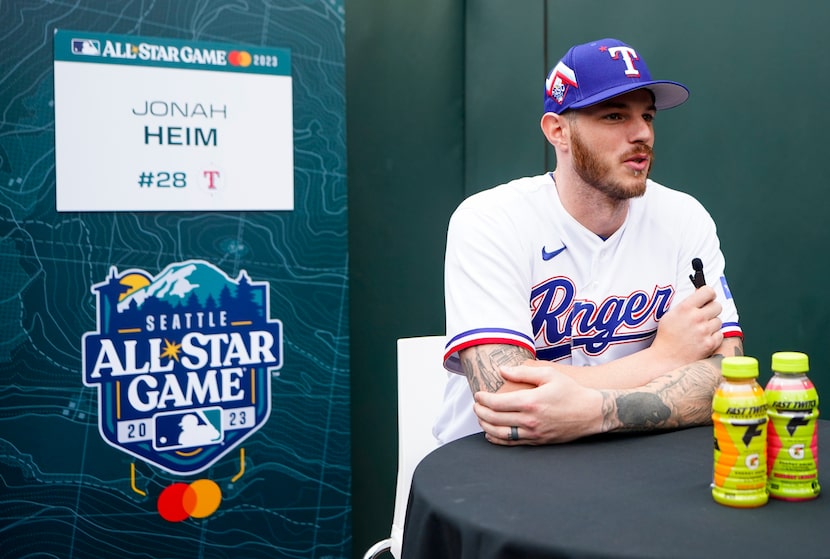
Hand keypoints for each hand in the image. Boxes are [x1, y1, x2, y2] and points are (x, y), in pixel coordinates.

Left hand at [473, 363, 603, 444]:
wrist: (591, 413)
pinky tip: (491, 433)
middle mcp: (530, 420)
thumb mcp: (549, 375)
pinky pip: (513, 443)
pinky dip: (498, 439)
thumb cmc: (571, 391)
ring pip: (501, 434)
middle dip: (480, 411)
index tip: (478, 395)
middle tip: (476, 405)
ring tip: (480, 417)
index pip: (497, 403)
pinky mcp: (538, 442)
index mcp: (531, 402)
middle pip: (495, 419)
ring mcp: (534, 433)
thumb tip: (501, 370)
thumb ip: (522, 372)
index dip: (483, 399)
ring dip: (486, 426)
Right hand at [650, 286, 722, 367]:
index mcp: (685, 308)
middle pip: (717, 306)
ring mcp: (704, 331)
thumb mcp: (670, 315)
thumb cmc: (666, 337)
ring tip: (701, 330)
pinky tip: (703, 339)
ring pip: (719, 321)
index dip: (709, 295)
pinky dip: (714, 336)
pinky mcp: (710, 343)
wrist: (666, 358)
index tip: (707, 299)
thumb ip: (686, 305)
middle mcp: (696, 318)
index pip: (708, 291)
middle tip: (704, 316)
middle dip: (711, 310)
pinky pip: (720, 334)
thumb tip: (700, 295)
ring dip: (712, 324)